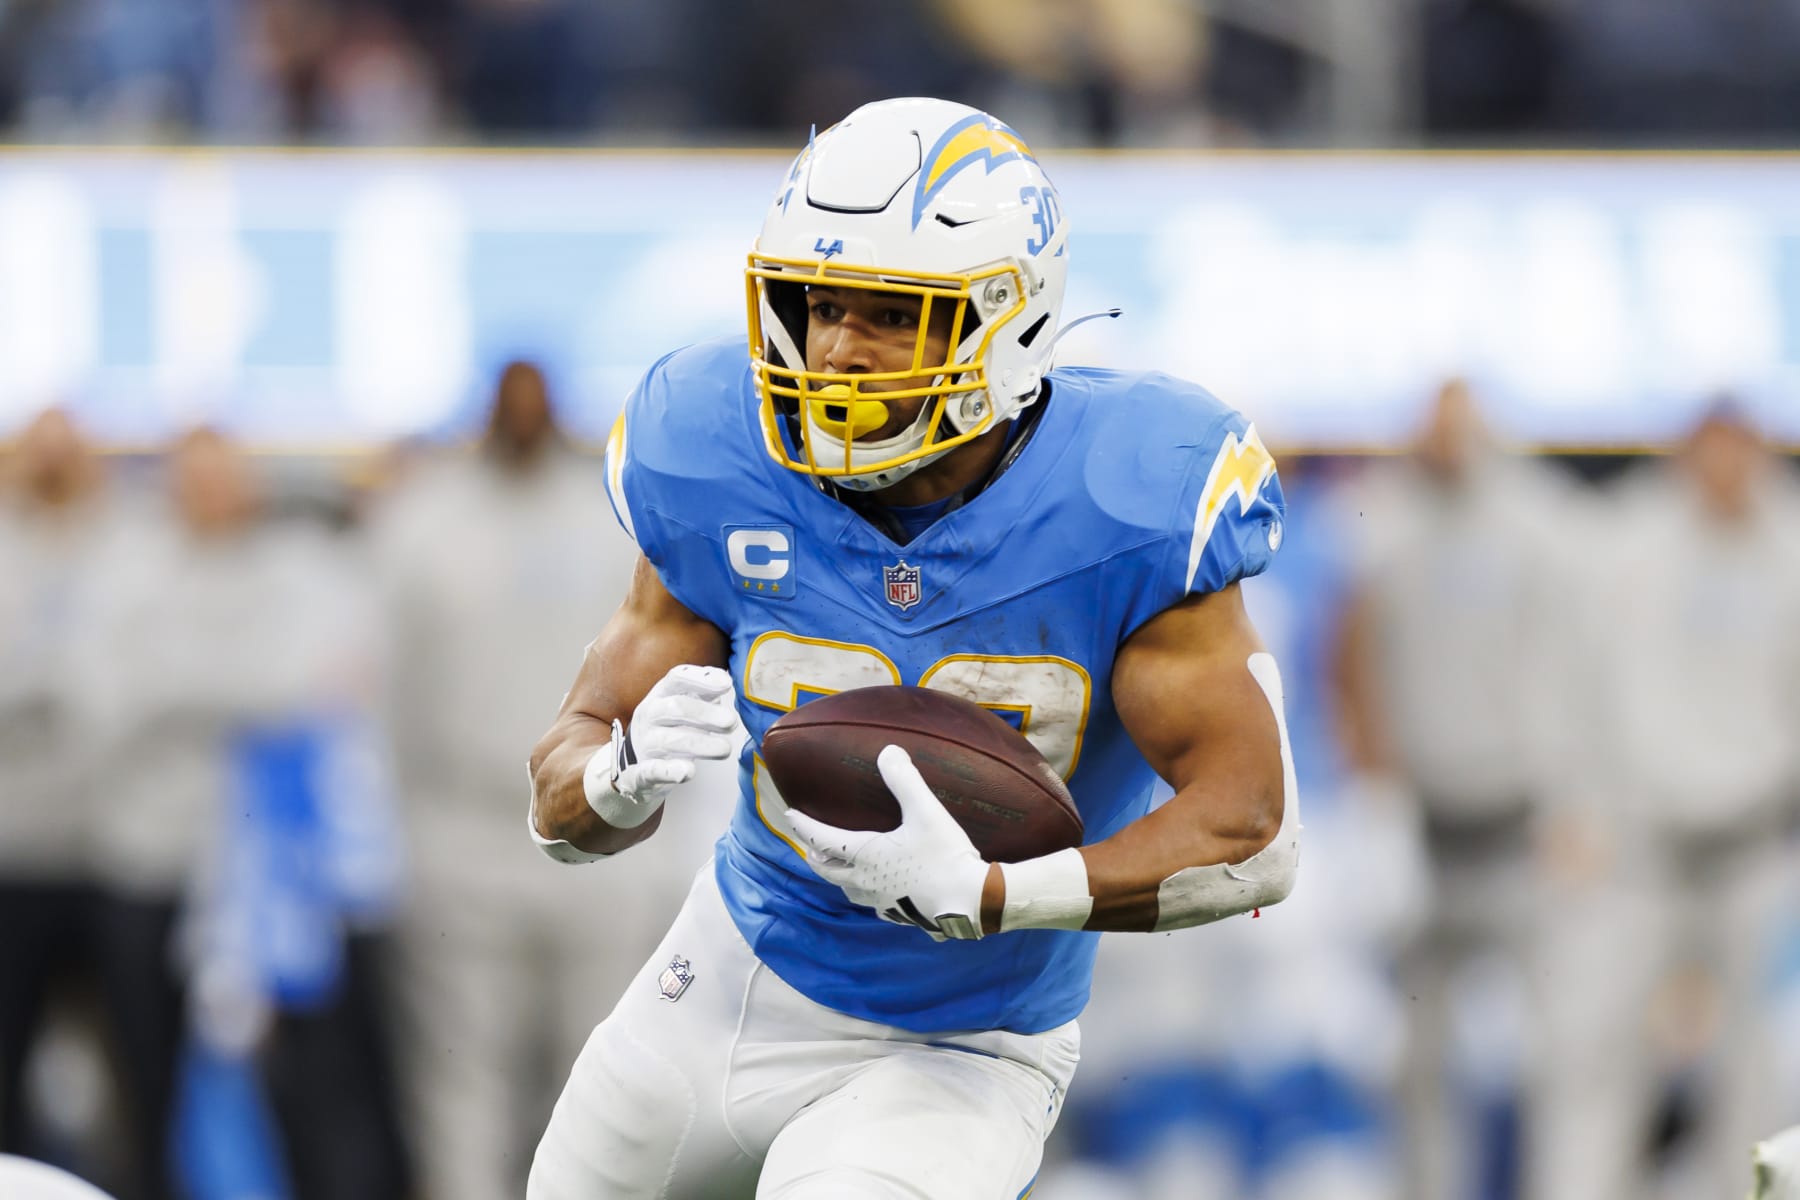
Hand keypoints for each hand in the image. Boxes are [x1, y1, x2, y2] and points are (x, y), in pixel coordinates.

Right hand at [592, 665, 736, 810]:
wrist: (635, 765)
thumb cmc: (669, 729)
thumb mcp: (683, 705)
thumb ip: (704, 694)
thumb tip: (724, 680)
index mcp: (661, 695)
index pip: (677, 678)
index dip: (702, 680)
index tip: (727, 684)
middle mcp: (649, 716)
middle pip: (674, 708)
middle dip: (705, 713)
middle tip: (731, 722)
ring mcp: (644, 745)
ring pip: (667, 741)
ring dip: (699, 744)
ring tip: (725, 749)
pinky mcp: (641, 774)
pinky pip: (650, 771)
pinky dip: (668, 771)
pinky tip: (688, 771)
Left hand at [785, 745, 989, 940]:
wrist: (970, 901)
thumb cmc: (945, 855)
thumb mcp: (926, 811)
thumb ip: (904, 780)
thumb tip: (888, 752)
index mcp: (865, 854)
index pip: (822, 839)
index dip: (804, 826)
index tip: (790, 815)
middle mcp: (866, 880)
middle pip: (827, 871)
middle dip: (815, 856)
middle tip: (808, 845)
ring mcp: (882, 900)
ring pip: (848, 890)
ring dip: (837, 877)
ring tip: (838, 867)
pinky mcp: (901, 913)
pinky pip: (873, 903)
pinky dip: (865, 892)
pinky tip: (878, 888)